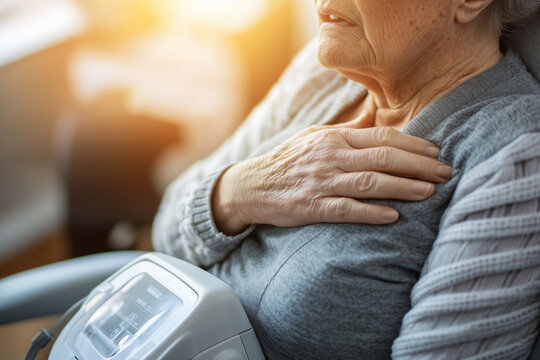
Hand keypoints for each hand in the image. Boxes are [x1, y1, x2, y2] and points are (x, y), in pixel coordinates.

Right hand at [212, 112, 451, 233]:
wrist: (252, 185)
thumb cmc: (289, 160)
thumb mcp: (315, 136)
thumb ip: (347, 128)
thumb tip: (375, 113)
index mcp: (334, 137)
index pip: (380, 136)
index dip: (412, 143)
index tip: (436, 152)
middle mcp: (330, 156)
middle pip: (381, 157)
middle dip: (417, 164)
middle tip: (444, 172)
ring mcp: (320, 182)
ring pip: (369, 182)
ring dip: (402, 187)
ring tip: (429, 192)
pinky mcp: (311, 206)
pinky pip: (346, 209)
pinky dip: (371, 212)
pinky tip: (393, 216)